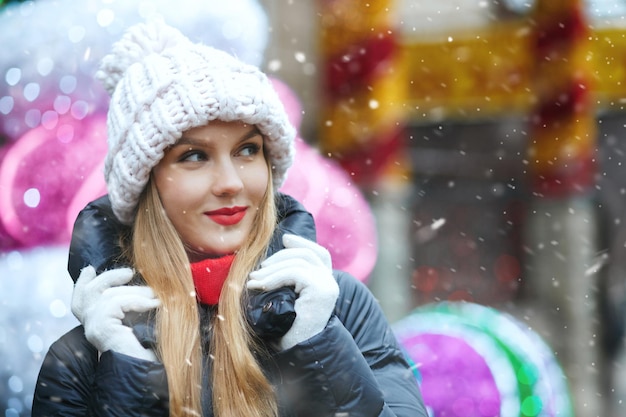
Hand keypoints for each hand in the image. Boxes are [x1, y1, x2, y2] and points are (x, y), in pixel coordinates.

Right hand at [71, 266, 160, 360]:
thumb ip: (130, 306)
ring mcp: (94, 328)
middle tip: (129, 272)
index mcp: (97, 326)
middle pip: (88, 293)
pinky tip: (155, 305)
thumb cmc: (148, 350)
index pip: (80, 301)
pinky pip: (117, 303)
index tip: (89, 269)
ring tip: (156, 295)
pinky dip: (138, 300)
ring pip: (108, 295)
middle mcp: (91, 327)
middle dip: (107, 277)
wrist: (147, 371)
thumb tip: (136, 281)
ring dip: (136, 291)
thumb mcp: (137, 321)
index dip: (82, 283)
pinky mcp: (101, 328)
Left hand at [247, 234, 338, 349]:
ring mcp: (327, 286)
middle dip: (278, 258)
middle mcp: (330, 283)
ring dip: (271, 269)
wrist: (300, 355)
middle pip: (305, 255)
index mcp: (325, 284)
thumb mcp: (287, 301)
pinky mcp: (321, 291)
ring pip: (298, 262)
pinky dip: (274, 277)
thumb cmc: (288, 333)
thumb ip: (287, 284)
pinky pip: (295, 273)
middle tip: (257, 271)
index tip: (285, 239)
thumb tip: (268, 264)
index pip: (319, 254)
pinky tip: (259, 286)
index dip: (303, 243)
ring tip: (252, 281)